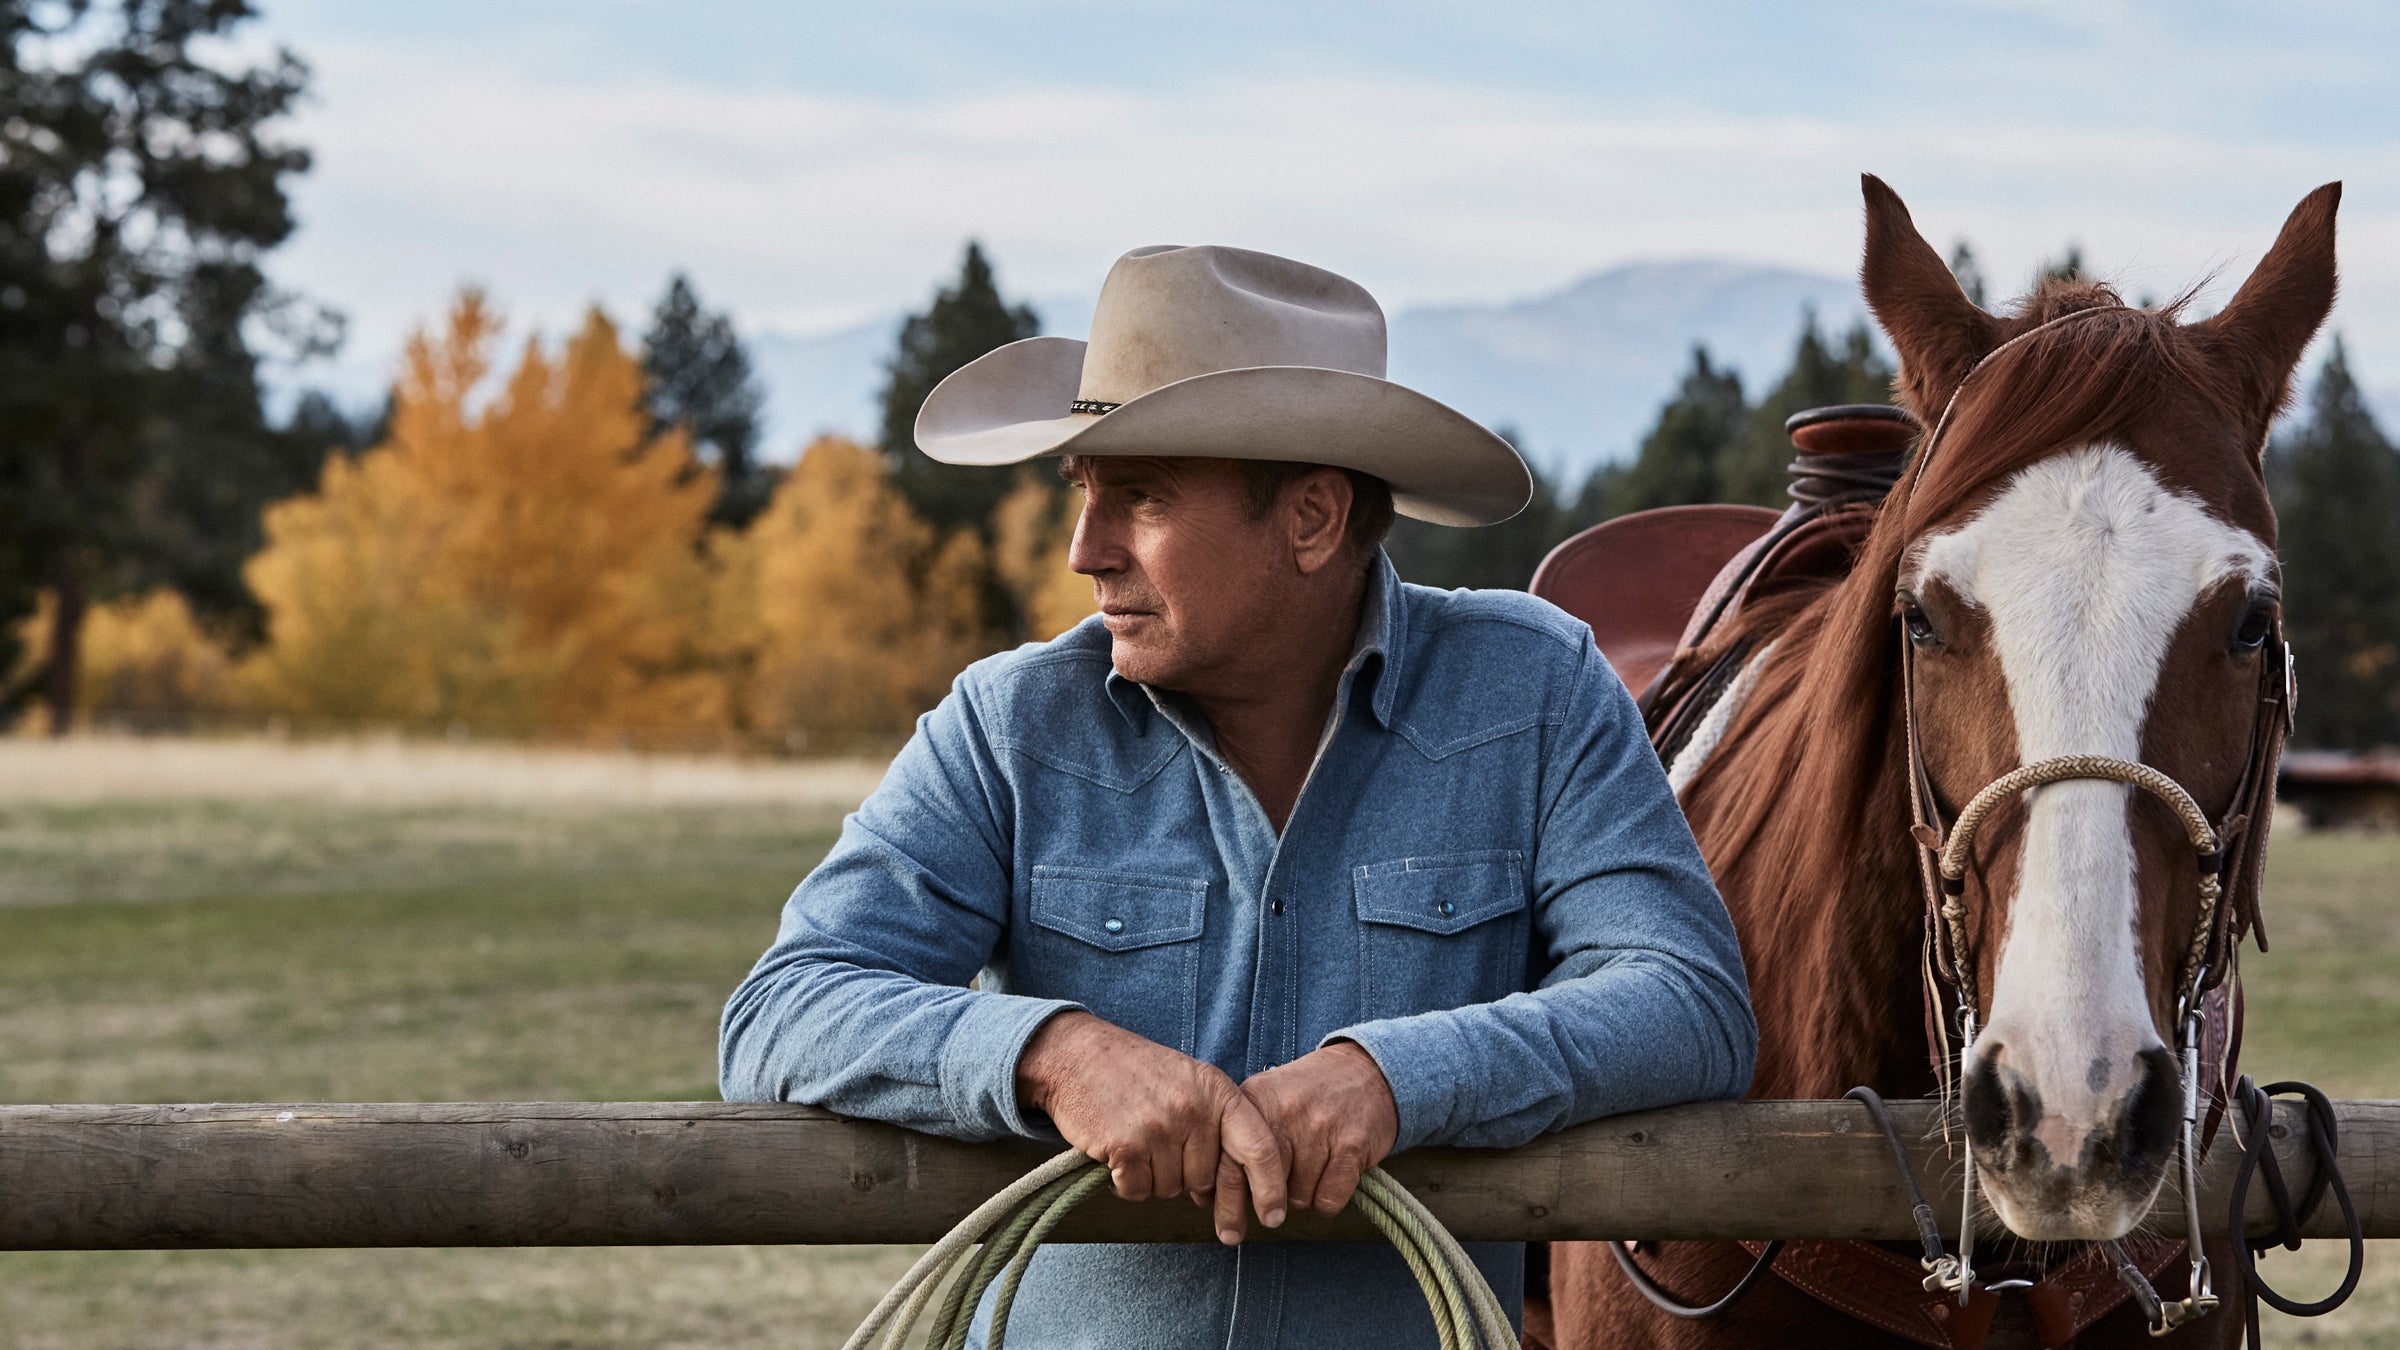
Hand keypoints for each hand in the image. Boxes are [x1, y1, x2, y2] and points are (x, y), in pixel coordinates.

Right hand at [1015, 1011, 1287, 1243]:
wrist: (1076, 1055)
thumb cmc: (1136, 1073)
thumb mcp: (1190, 1082)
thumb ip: (1217, 1125)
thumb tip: (1232, 1189)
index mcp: (1218, 1091)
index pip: (1260, 1148)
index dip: (1270, 1189)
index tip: (1274, 1217)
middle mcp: (1194, 1109)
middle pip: (1207, 1180)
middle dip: (1185, 1175)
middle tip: (1159, 1142)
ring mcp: (1160, 1128)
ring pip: (1171, 1190)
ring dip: (1153, 1177)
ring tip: (1137, 1138)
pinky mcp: (1126, 1148)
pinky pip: (1138, 1191)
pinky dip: (1125, 1182)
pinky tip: (1117, 1150)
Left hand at [1225, 1040, 1398, 1227]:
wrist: (1363, 1071)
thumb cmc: (1306, 1096)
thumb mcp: (1265, 1101)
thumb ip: (1234, 1142)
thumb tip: (1205, 1196)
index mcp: (1254, 1102)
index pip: (1228, 1164)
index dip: (1228, 1202)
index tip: (1229, 1227)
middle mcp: (1284, 1113)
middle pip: (1263, 1188)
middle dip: (1267, 1204)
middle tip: (1272, 1210)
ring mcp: (1320, 1127)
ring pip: (1298, 1198)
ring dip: (1303, 1195)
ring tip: (1312, 1167)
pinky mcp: (1352, 1144)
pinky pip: (1328, 1199)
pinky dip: (1329, 1198)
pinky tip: (1332, 1173)